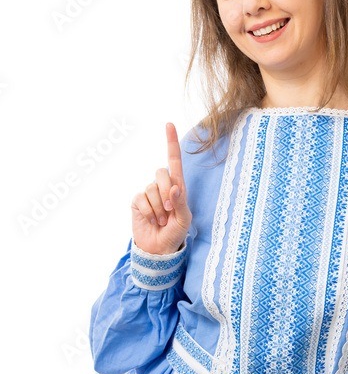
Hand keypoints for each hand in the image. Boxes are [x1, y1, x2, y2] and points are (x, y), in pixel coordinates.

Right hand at [130, 123, 192, 254]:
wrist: (159, 249)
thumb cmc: (175, 234)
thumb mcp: (184, 220)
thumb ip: (180, 202)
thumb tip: (174, 187)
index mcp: (177, 187)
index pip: (174, 161)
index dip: (171, 142)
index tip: (169, 124)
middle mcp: (162, 186)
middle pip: (161, 173)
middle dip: (166, 192)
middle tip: (169, 211)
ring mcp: (148, 193)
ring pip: (151, 188)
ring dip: (158, 208)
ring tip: (161, 221)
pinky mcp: (137, 201)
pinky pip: (141, 199)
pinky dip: (148, 212)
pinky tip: (151, 221)